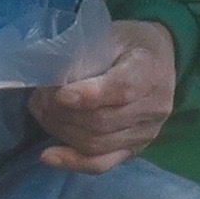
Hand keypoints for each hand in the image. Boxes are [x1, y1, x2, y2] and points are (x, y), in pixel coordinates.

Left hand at [31, 20, 177, 171]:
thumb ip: (86, 52)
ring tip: (42, 113)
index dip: (89, 96)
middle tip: (39, 98)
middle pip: (102, 121)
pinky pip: (102, 164)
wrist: (160, 62)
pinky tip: (49, 156)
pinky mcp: (134, 150)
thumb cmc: (130, 44)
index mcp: (150, 71)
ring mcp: (145, 134)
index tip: (60, 96)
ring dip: (60, 131)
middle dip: (62, 113)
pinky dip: (72, 162)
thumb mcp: (112, 34)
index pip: (122, 89)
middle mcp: (153, 108)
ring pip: (96, 143)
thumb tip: (44, 70)